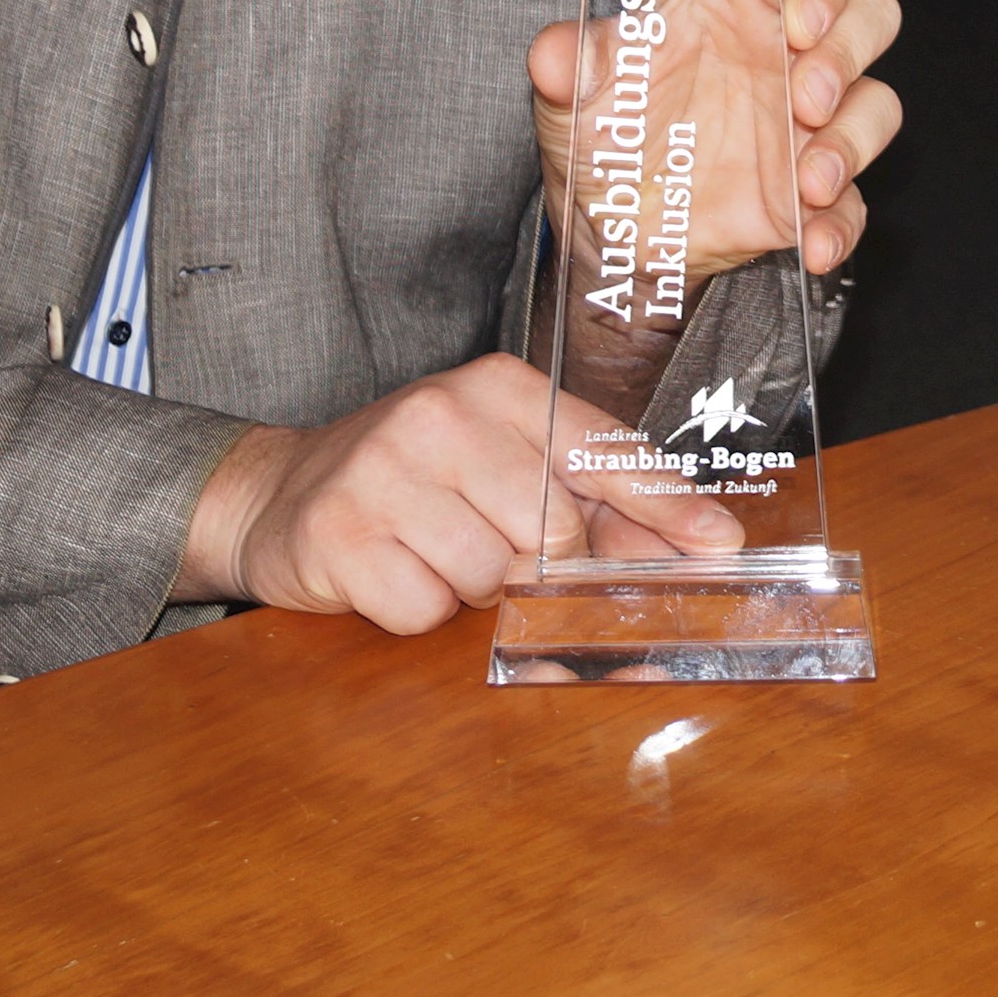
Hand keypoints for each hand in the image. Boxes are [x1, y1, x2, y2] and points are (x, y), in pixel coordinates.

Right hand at [175, 353, 742, 624]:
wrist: (279, 491)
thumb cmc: (416, 480)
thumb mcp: (504, 462)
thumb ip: (596, 501)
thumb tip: (698, 546)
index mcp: (499, 387)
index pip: (603, 451)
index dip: (665, 505)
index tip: (718, 545)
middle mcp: (443, 416)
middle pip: (552, 530)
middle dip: (538, 563)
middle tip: (494, 548)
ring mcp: (385, 472)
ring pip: (490, 575)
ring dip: (472, 588)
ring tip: (434, 550)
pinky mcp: (340, 532)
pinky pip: (424, 608)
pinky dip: (418, 608)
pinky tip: (392, 569)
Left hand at [530, 0, 903, 282]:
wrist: (605, 223)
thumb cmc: (604, 129)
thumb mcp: (574, 90)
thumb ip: (569, 63)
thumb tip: (552, 52)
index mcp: (741, 1)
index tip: (801, 20)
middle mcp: (787, 55)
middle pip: (869, 18)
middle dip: (849, 55)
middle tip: (806, 98)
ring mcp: (807, 124)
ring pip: (875, 107)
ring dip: (853, 141)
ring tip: (809, 180)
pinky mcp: (811, 193)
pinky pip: (854, 203)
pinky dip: (843, 224)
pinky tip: (815, 242)